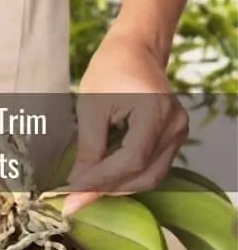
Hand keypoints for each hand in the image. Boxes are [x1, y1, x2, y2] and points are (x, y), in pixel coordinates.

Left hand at [62, 32, 188, 215]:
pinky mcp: (173, 138)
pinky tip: (102, 176)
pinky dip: (126, 177)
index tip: (71, 194)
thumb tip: (75, 186)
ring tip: (85, 188)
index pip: (130, 160)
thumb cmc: (109, 72)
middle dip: (107, 189)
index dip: (100, 181)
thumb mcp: (91, 108)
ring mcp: (179, 133)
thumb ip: (87, 149)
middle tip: (73, 197)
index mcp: (155, 111)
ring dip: (117, 186)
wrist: (133, 52)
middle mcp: (174, 125)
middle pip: (143, 174)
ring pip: (150, 177)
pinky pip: (152, 168)